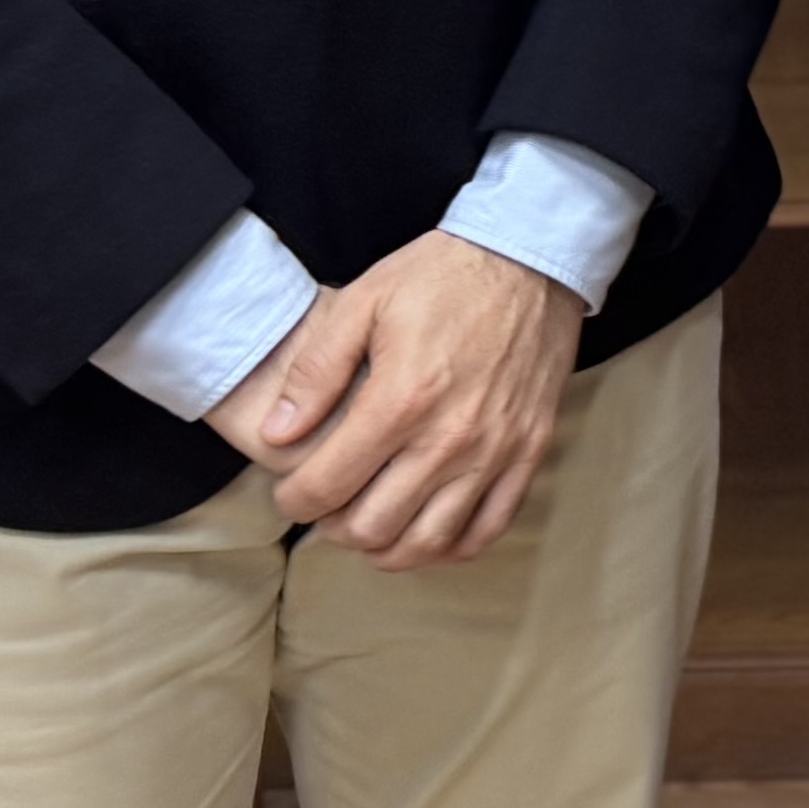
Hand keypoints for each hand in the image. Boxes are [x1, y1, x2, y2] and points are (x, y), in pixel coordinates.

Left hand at [211, 232, 581, 571]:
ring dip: (387, 548)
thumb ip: (314, 372)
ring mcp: (494, 452)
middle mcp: (449, 438)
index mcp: (401, 400)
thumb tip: (277, 436)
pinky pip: (487, 530)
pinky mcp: (528, 453)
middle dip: (334, 528)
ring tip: (368, 526)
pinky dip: (450, 547)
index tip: (290, 492)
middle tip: (327, 506)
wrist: (531, 259)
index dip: (294, 501)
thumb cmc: (443, 276)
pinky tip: (426, 531)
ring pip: (429, 543)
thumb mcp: (363, 302)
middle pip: (373, 528)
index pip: (327, 486)